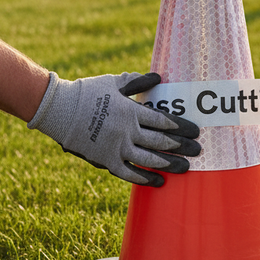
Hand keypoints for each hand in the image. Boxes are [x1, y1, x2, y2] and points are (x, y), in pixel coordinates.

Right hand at [28, 71, 200, 186]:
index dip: (182, 127)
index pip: (164, 120)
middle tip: (199, 150)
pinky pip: (129, 173)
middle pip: (162, 141)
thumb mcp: (114, 82)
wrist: (60, 109)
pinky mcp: (106, 160)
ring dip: (170, 164)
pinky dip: (145, 178)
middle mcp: (128, 131)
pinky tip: (159, 181)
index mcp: (131, 110)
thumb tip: (158, 77)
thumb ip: (137, 82)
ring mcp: (117, 147)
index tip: (196, 131)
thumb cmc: (88, 92)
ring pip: (149, 159)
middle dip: (182, 146)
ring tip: (186, 167)